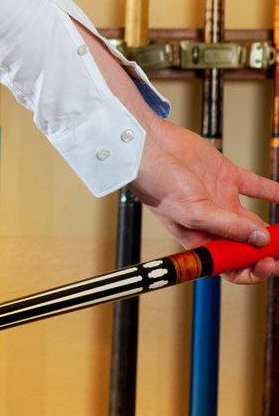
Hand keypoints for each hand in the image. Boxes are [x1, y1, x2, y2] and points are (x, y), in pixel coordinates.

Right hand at [132, 114, 278, 286]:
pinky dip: (275, 192)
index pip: (230, 264)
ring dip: (276, 227)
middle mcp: (212, 223)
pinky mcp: (227, 177)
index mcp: (199, 239)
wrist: (149, 147)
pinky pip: (258, 188)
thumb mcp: (191, 211)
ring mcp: (221, 200)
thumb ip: (227, 226)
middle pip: (247, 245)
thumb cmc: (156, 183)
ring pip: (256, 220)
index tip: (268, 262)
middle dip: (269, 251)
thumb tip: (259, 239)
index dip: (251, 269)